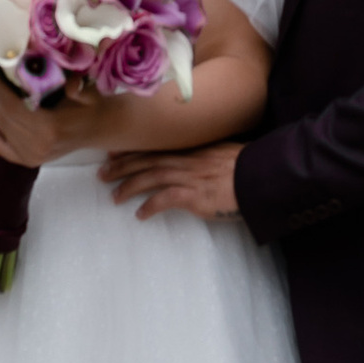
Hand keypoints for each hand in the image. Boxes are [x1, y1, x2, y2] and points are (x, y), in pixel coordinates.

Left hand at [0, 71, 97, 168]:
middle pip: (1, 115)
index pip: (11, 105)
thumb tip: (61, 78)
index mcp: (48, 128)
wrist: (98, 127)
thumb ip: (75, 85)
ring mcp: (29, 156)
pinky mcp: (26, 160)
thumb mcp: (86, 90)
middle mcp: (35, 146)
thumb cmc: (91, 105)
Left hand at [102, 141, 241, 220]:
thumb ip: (206, 156)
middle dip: (122, 166)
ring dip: (129, 186)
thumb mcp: (224, 153)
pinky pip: (165, 199)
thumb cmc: (247, 168)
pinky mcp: (195, 195)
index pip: (156, 147)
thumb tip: (198, 162)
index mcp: (192, 149)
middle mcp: (187, 159)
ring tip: (113, 196)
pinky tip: (140, 215)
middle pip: (147, 160)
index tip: (115, 154)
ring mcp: (189, 176)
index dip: (133, 151)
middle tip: (102, 174)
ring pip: (150, 177)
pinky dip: (150, 206)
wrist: (261, 178)